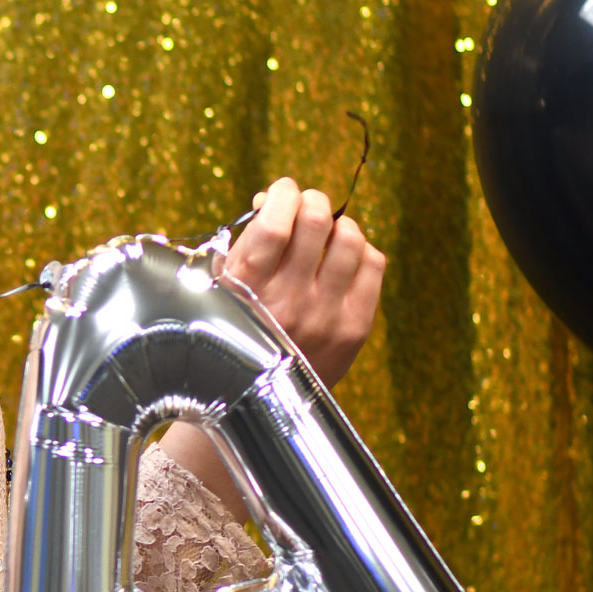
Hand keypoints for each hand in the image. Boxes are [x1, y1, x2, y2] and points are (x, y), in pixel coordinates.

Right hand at [223, 177, 384, 385]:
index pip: (275, 221)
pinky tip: (342, 258)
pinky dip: (360, 250)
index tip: (279, 192)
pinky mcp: (355, 327)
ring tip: (324, 234)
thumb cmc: (233, 329)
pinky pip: (373, 264)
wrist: (256, 399)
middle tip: (304, 205)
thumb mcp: (219, 288)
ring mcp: (326, 316)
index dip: (282, 193)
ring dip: (337, 225)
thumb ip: (244, 243)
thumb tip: (272, 198)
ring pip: (350, 238)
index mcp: (246, 289)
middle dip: (311, 201)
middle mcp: (289, 302)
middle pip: (317, 221)